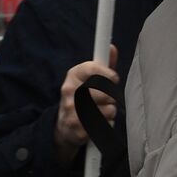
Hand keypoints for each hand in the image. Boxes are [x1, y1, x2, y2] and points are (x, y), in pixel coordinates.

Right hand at [53, 45, 117, 163]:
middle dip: (112, 96)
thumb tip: (111, 47)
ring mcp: (72, 111)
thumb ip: (102, 66)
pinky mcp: (77, 129)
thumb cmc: (81, 99)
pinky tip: (97, 124)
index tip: (113, 78)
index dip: (108, 74)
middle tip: (107, 98)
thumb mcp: (87, 80)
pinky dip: (106, 125)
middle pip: (105, 91)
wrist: (62, 126)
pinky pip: (104, 125)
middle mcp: (69, 92)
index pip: (93, 69)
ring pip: (108, 109)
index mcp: (72, 76)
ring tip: (102, 112)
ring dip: (110, 112)